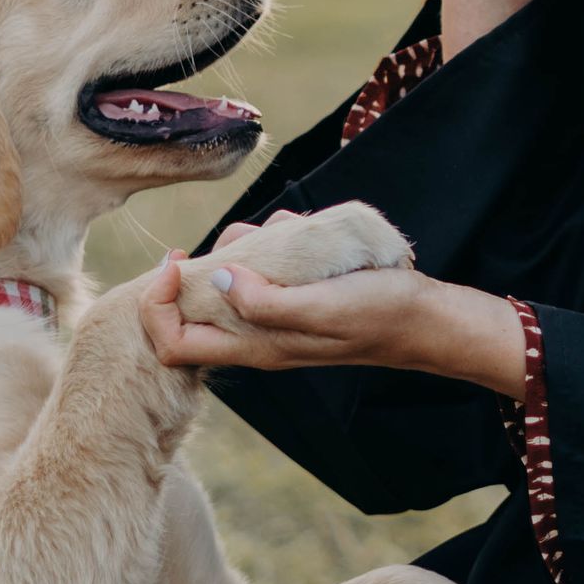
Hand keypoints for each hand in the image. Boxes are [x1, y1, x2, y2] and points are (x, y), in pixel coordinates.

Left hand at [141, 252, 527, 398]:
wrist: (426, 319)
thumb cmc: (377, 315)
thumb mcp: (318, 307)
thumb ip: (263, 301)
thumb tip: (216, 278)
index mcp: (253, 347)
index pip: (171, 344)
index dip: (157, 305)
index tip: (176, 261)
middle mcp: (257, 337)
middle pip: (194, 307)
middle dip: (205, 265)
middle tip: (237, 242)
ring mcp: (278, 317)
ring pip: (230, 280)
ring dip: (245, 247)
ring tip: (282, 235)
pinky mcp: (298, 296)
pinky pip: (266, 267)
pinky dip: (276, 243)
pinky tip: (305, 236)